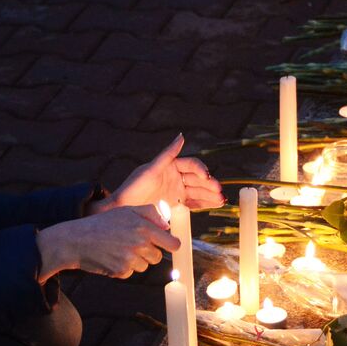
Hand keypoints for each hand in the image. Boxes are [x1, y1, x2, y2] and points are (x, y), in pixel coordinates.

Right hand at [37, 205, 179, 280]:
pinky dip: (123, 268)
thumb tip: (166, 225)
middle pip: (157, 257)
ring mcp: (130, 259)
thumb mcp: (126, 210)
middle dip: (149, 252)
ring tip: (119, 249)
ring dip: (135, 260)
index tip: (169, 245)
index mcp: (143, 227)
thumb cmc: (101, 224)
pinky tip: (112, 257)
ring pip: (144, 266)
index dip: (172, 245)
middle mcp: (139, 244)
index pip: (172, 244)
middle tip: (132, 244)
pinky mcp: (121, 271)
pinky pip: (130, 272)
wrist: (76, 240)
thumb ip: (150, 213)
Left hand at [96, 133, 224, 212]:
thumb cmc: (133, 187)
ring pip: (199, 192)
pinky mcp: (177, 204)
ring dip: (211, 195)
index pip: (191, 165)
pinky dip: (205, 204)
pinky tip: (216, 204)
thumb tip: (182, 136)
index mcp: (171, 165)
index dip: (200, 170)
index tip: (206, 176)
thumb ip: (168, 154)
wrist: (124, 209)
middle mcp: (176, 177)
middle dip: (210, 184)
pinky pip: (194, 203)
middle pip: (198, 179)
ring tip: (222, 200)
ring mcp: (177, 191)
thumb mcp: (150, 169)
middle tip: (219, 191)